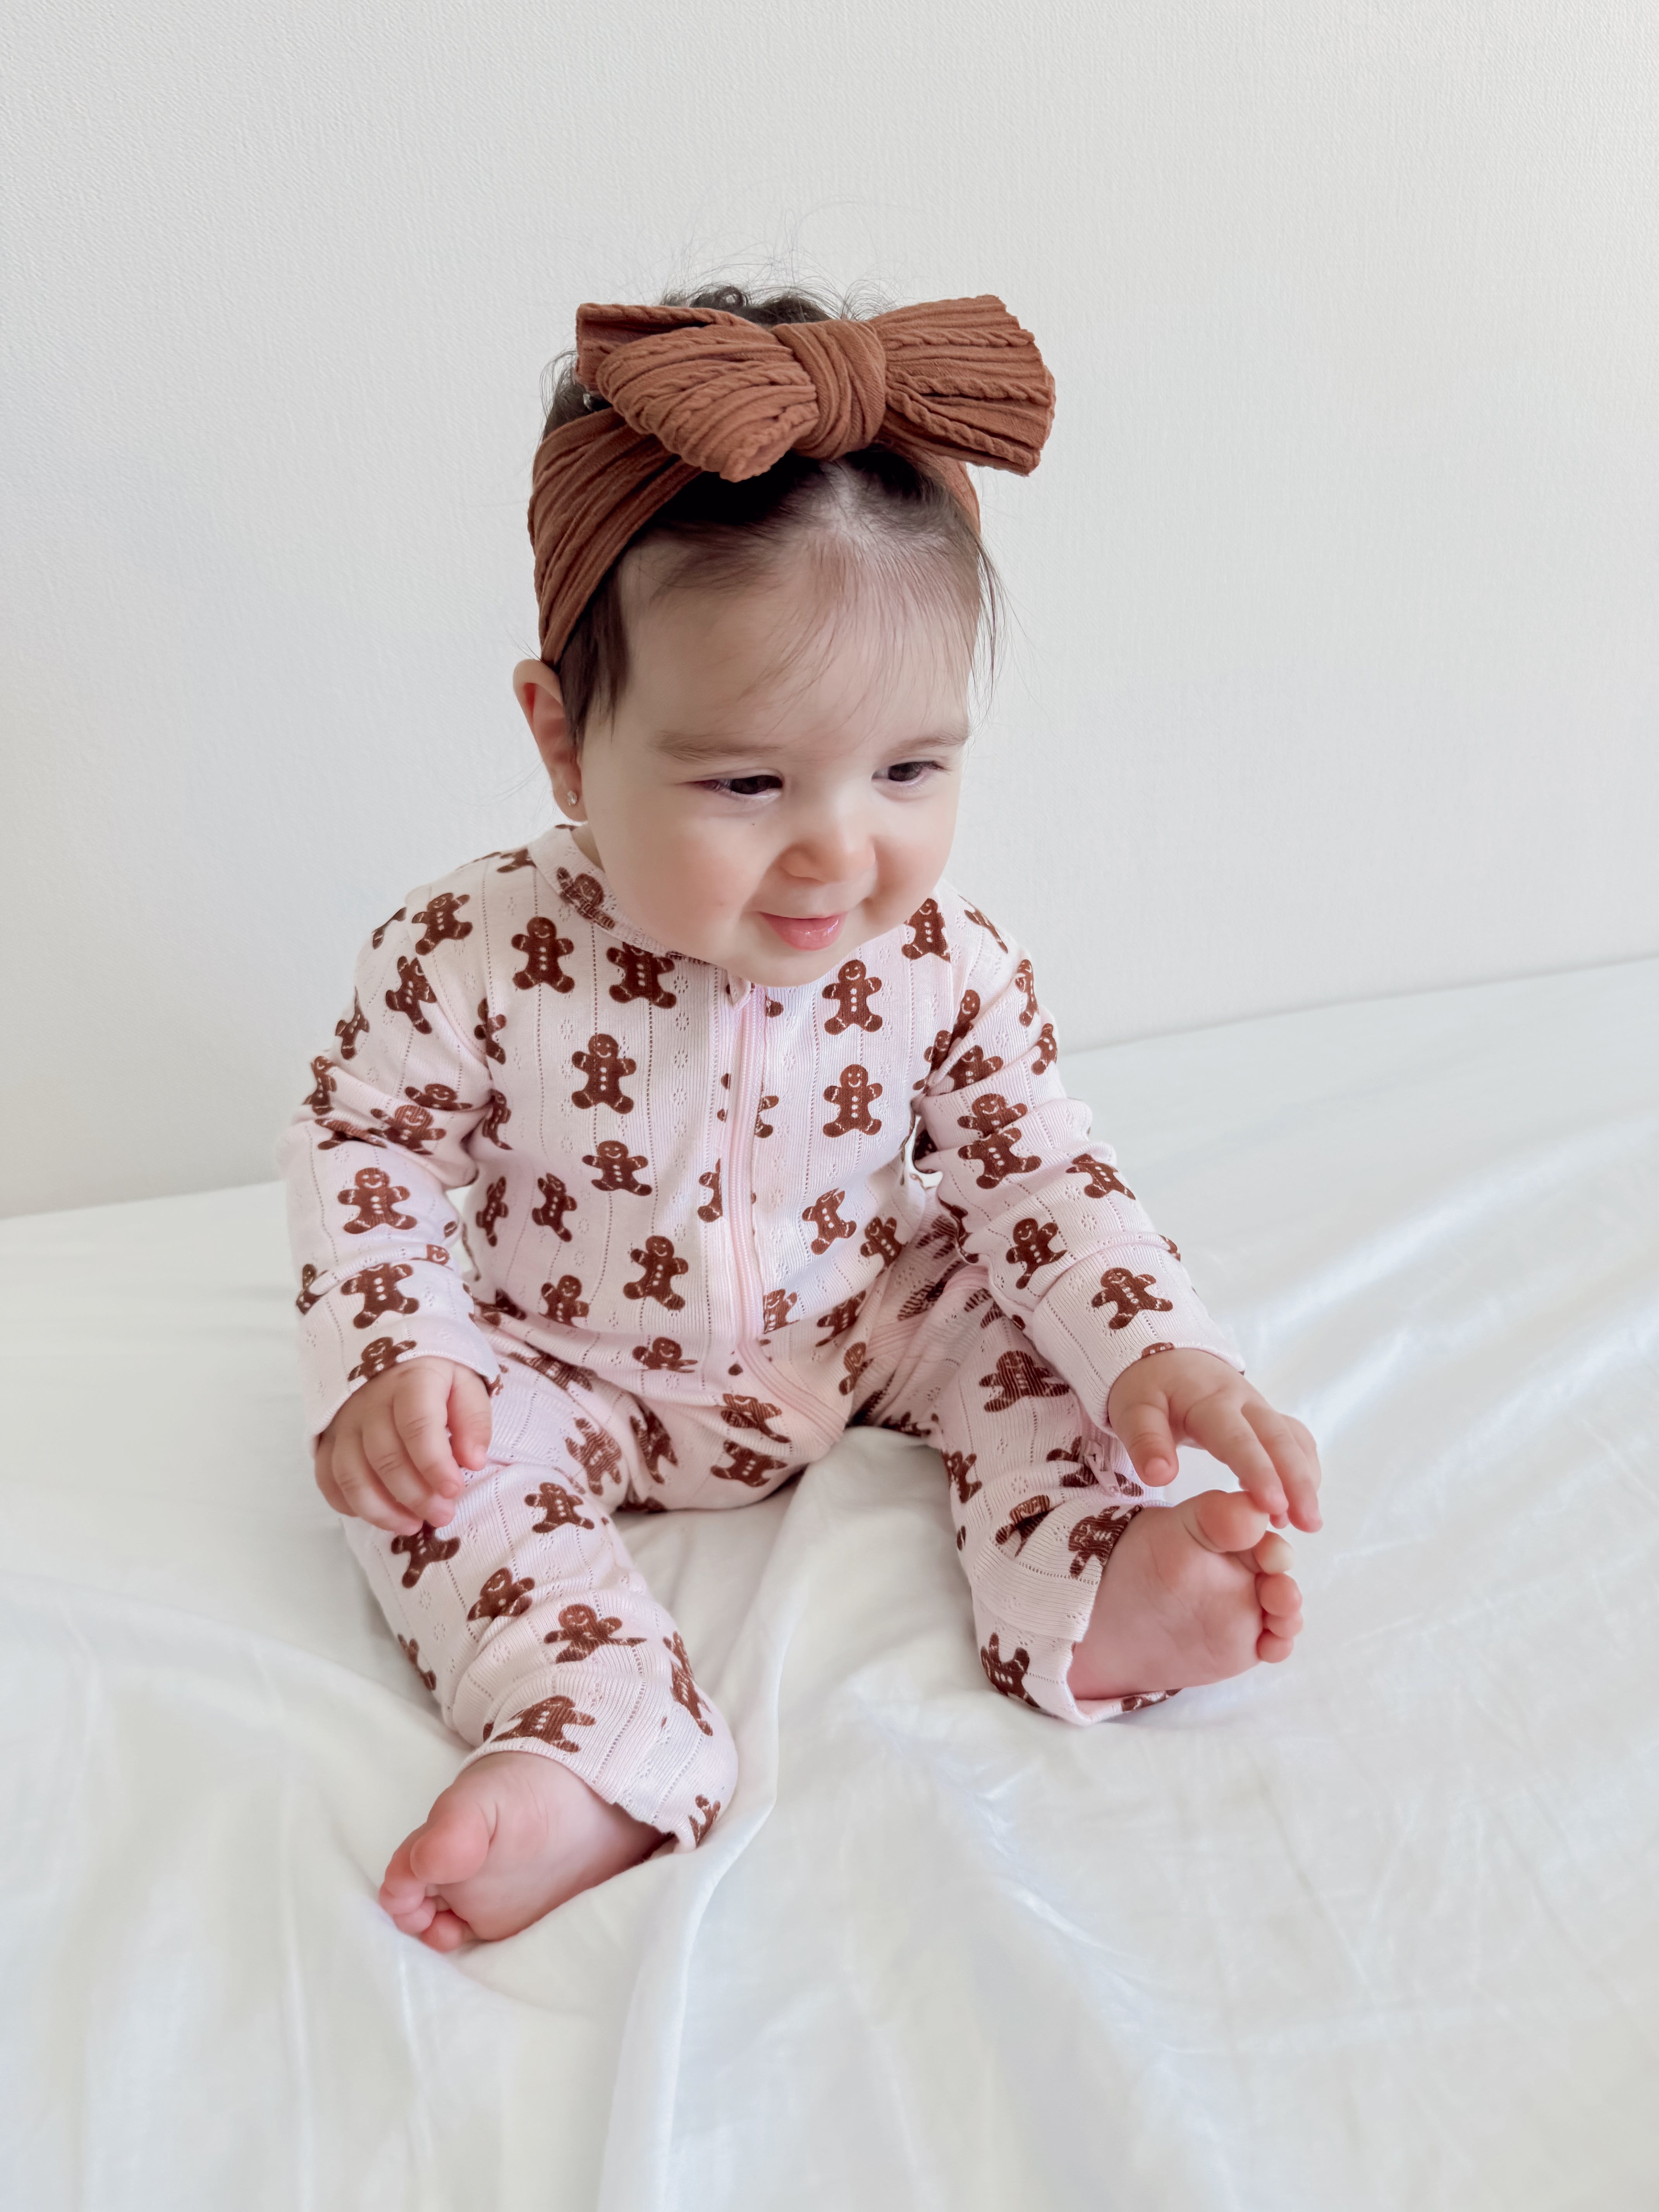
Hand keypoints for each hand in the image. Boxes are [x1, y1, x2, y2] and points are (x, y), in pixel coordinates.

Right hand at [315, 1357, 492, 1534]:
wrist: (388, 1352)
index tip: (455, 1491)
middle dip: (416, 1496)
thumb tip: (474, 1461)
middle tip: (442, 1516)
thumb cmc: (435, 1376)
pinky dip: (350, 1504)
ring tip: (413, 1525)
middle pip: (385, 1457)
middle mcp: (369, 1402)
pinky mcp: (328, 1439)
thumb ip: (473, 1420)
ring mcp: (344, 1422)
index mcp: (410, 1381)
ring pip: (352, 1475)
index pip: (417, 1425)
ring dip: (382, 1510)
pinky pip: (328, 1479)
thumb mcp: (465, 1383)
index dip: (435, 1464)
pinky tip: (379, 1514)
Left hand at [1105, 1349, 1321, 1532]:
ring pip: (1293, 1440)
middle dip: (1297, 1481)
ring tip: (1308, 1522)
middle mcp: (1244, 1402)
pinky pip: (1294, 1439)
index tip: (1273, 1506)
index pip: (1238, 1438)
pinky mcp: (1266, 1418)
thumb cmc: (1148, 1389)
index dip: (1258, 1471)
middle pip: (1279, 1440)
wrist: (1166, 1358)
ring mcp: (1260, 1409)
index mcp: (1210, 1400)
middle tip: (1309, 1524)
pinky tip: (1299, 1502)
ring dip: (1305, 1479)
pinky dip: (1303, 1468)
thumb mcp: (1133, 1409)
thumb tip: (1160, 1476)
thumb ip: (1145, 1441)